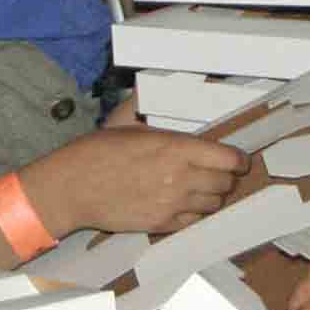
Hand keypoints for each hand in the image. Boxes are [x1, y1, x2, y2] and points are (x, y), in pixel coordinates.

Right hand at [22, 125, 246, 240]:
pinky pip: (193, 222)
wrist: (71, 188)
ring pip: (213, 204)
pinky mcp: (160, 224)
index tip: (239, 160)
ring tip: (202, 188)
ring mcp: (171, 204)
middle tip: (219, 172)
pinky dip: (195, 214)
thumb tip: (151, 86)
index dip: (238, 160)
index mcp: (175, 148)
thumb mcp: (124, 121)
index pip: (228, 158)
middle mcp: (179, 178)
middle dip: (226, 176)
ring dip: (212, 196)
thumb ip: (146, 105)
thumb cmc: (95, 153)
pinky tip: (185, 205)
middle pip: (225, 183)